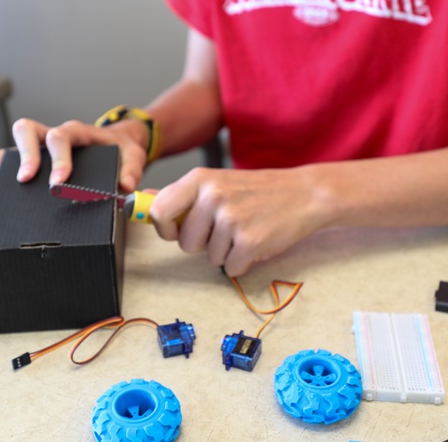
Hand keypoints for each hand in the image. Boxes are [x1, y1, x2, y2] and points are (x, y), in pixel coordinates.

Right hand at [0, 117, 150, 191]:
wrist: (118, 143)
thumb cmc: (121, 148)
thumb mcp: (133, 155)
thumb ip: (132, 169)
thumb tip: (125, 186)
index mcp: (77, 132)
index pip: (61, 137)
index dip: (57, 159)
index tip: (58, 182)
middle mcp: (53, 135)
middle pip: (28, 129)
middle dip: (26, 155)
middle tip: (27, 180)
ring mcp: (41, 147)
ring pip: (15, 142)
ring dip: (9, 162)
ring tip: (8, 187)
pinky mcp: (36, 160)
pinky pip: (11, 159)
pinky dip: (4, 172)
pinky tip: (6, 194)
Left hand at [149, 167, 328, 275]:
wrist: (303, 194)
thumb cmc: (257, 191)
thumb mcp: (216, 182)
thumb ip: (180, 194)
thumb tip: (144, 199)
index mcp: (200, 179)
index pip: (159, 210)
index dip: (164, 228)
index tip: (176, 230)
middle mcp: (212, 196)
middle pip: (184, 243)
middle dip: (202, 243)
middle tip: (225, 227)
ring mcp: (232, 219)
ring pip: (209, 257)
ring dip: (225, 251)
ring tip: (245, 229)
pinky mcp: (250, 242)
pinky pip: (230, 267)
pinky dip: (242, 261)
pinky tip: (256, 241)